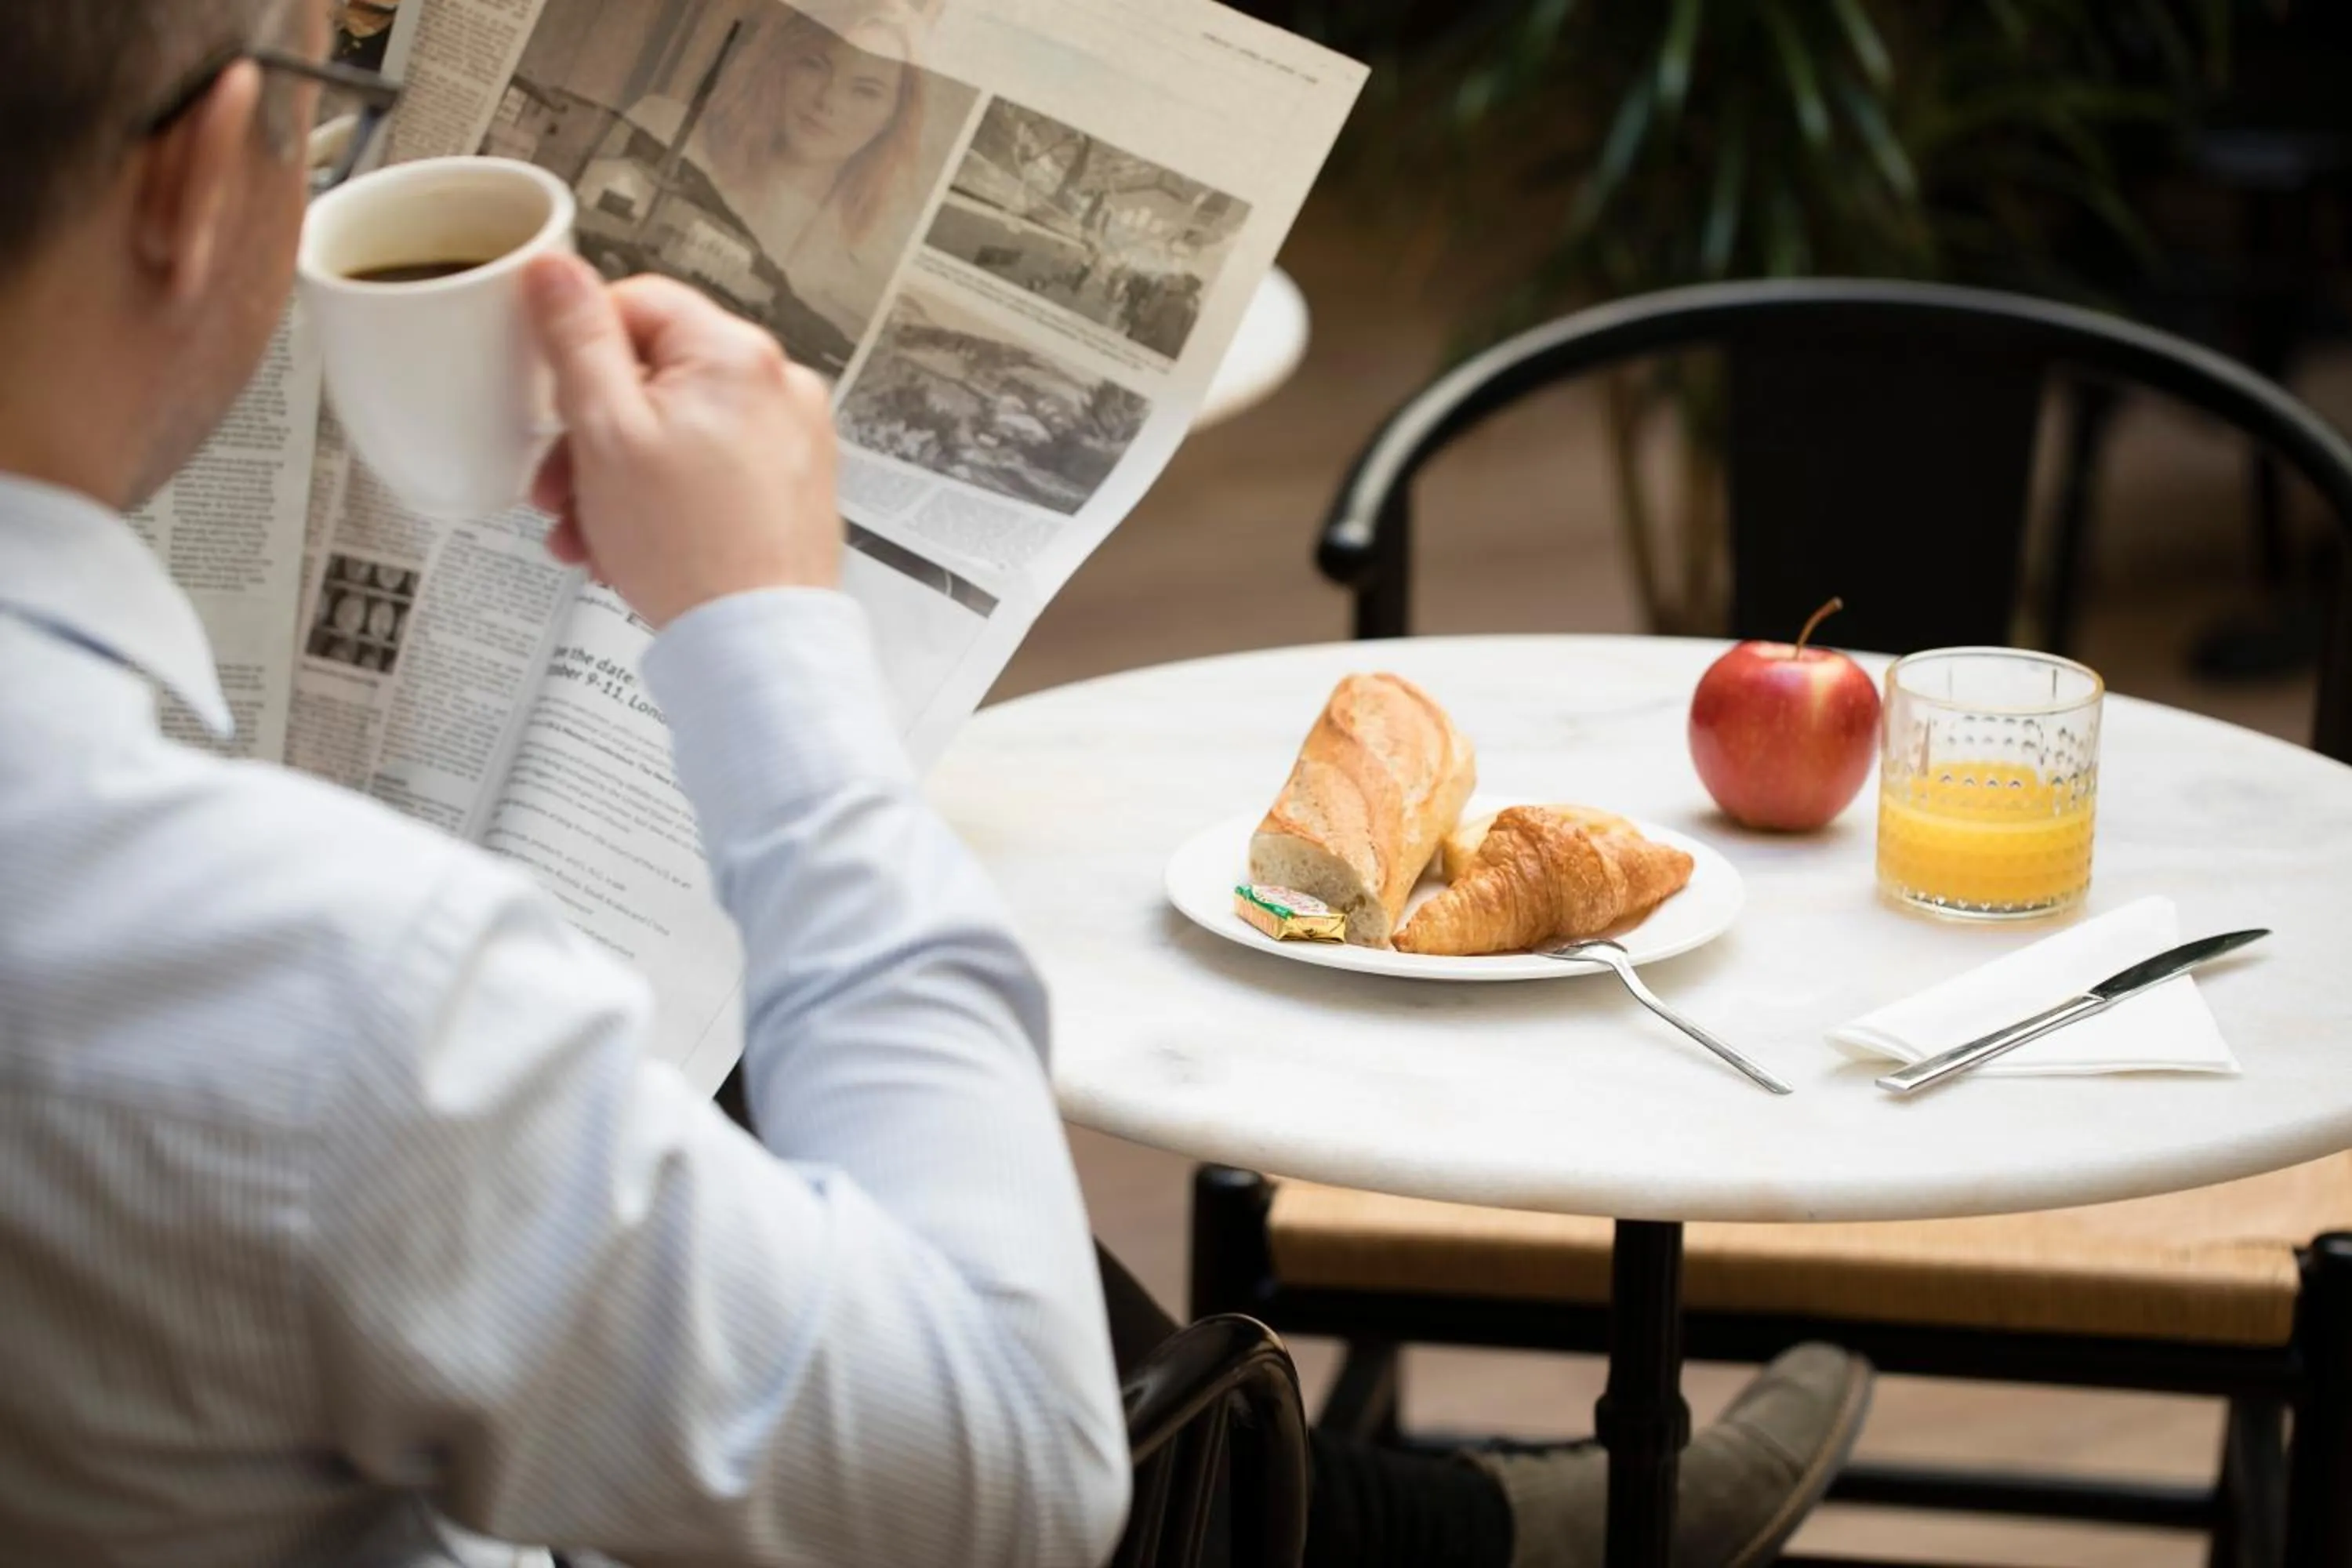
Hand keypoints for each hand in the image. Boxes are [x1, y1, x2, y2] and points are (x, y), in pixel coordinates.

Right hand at [522, 254, 840, 627]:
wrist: (757, 645)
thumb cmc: (690, 549)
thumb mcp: (606, 431)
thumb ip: (576, 340)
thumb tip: (553, 266)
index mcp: (735, 353)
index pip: (638, 304)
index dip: (580, 349)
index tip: (552, 395)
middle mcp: (777, 384)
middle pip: (654, 376)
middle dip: (590, 435)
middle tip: (555, 489)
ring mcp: (791, 437)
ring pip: (675, 431)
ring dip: (616, 477)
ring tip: (586, 534)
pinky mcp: (791, 486)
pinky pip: (710, 471)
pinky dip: (663, 501)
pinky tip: (629, 547)